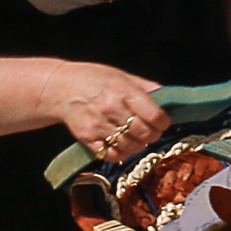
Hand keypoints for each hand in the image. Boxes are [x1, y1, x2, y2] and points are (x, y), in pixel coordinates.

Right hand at [36, 60, 169, 158]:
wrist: (60, 88)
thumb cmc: (94, 79)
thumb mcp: (122, 76)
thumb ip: (146, 88)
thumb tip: (169, 99)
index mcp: (123, 91)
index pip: (154, 115)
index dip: (163, 122)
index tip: (162, 122)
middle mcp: (111, 109)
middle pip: (145, 133)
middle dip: (153, 134)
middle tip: (150, 130)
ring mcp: (98, 125)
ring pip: (131, 146)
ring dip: (138, 144)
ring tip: (135, 136)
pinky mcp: (88, 139)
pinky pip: (111, 155)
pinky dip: (121, 153)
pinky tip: (121, 144)